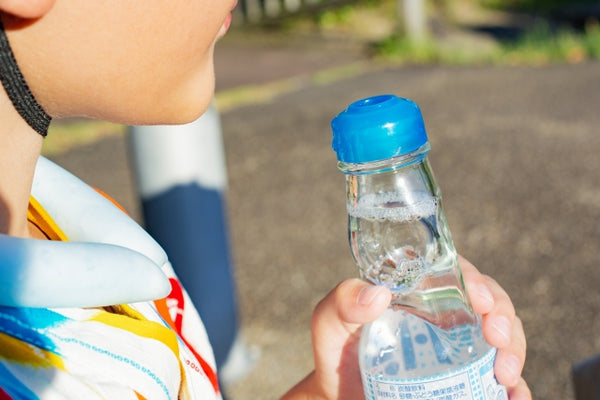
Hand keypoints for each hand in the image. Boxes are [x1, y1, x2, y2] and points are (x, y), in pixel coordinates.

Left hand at [281, 255, 530, 399]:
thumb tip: (377, 295)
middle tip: (497, 336)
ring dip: (515, 350)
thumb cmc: (339, 352)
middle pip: (490, 303)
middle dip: (503, 314)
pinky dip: (518, 388)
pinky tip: (515, 395)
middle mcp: (447, 315)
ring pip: (505, 337)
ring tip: (506, 373)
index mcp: (420, 291)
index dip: (474, 279)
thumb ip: (341, 301)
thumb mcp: (330, 322)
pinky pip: (504, 381)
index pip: (456, 272)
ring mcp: (462, 348)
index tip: (478, 299)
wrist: (342, 395)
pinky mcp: (468, 379)